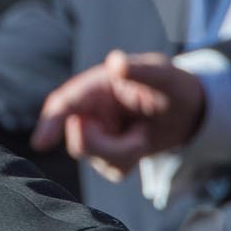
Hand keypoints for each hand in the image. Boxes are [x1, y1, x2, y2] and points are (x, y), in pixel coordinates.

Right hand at [29, 50, 206, 179]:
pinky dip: (131, 161)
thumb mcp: (165, 76)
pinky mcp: (107, 153)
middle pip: (79, 141)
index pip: (65, 103)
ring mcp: (97, 132)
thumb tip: (115, 61)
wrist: (190, 112)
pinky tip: (140, 144)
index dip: (50, 123)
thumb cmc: (176, 87)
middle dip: (111, 147)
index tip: (40, 144)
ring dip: (126, 153)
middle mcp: (91, 109)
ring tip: (144, 134)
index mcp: (97, 85)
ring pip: (96, 159)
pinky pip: (111, 170)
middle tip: (140, 138)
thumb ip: (141, 70)